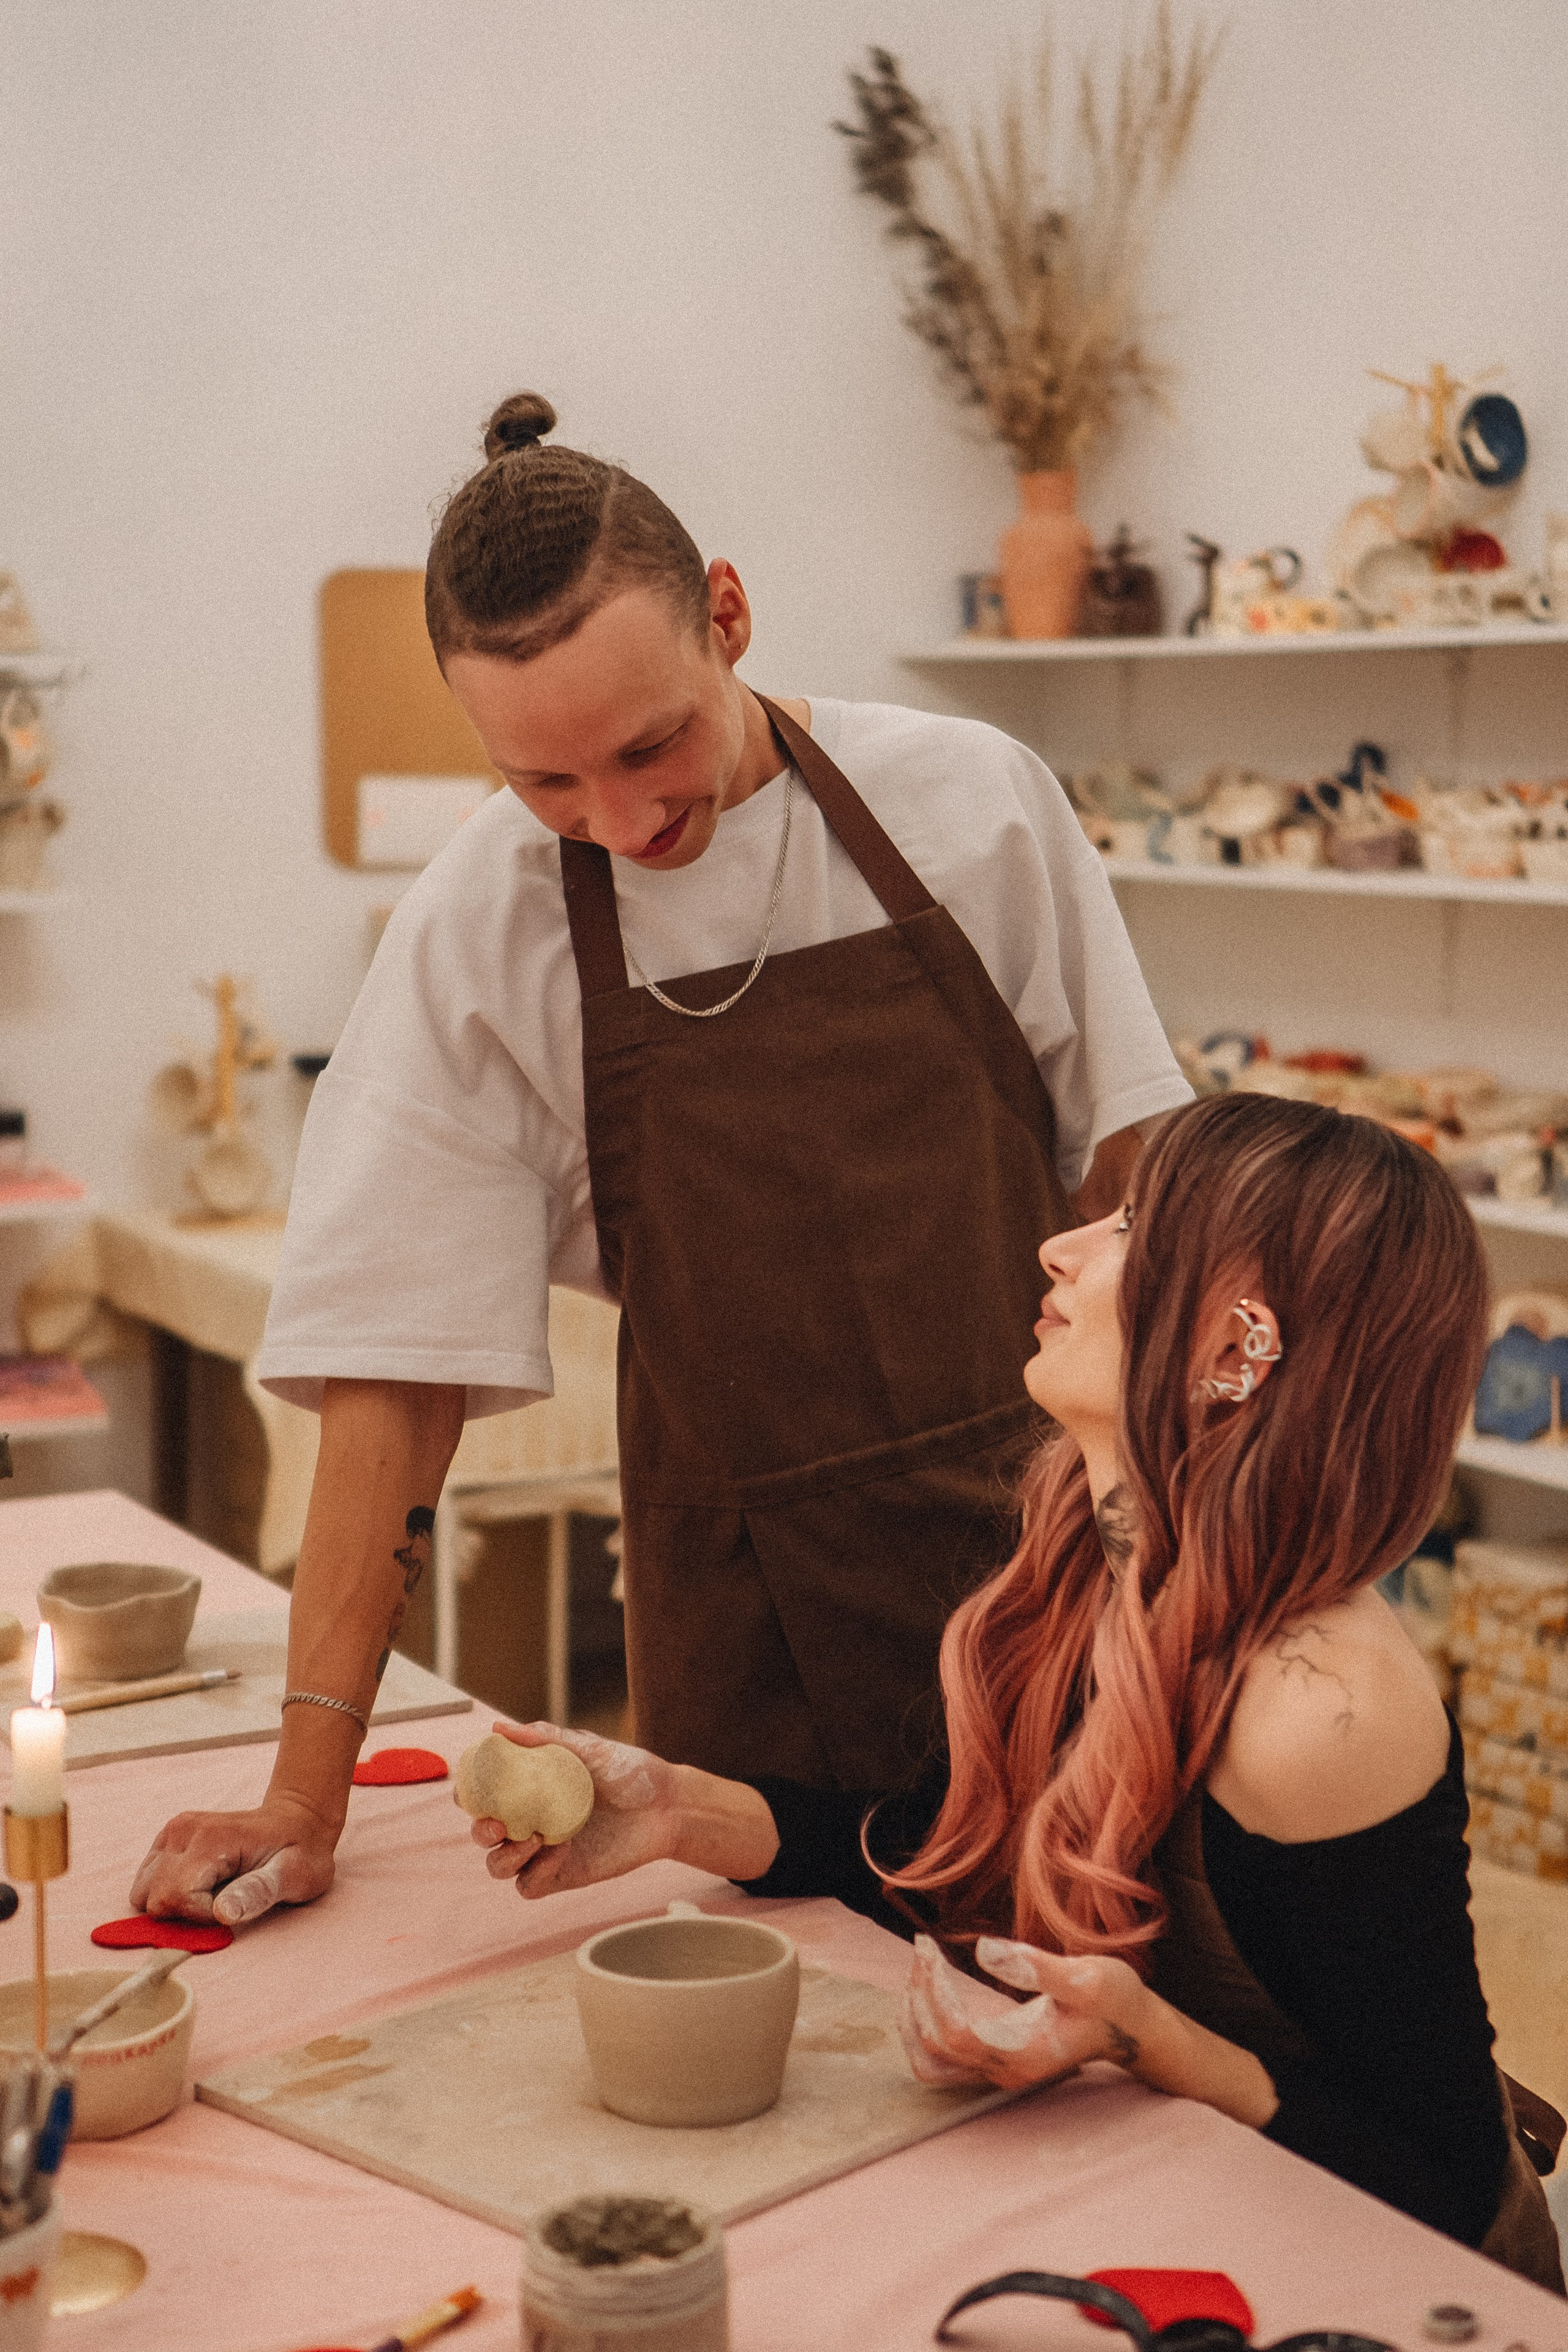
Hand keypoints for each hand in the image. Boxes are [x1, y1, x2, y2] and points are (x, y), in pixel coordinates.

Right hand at [129, 1798, 338, 1926]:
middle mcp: (182, 1831)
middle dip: (186, 1912)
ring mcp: (172, 1832)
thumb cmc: (299, 1854)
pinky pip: (147, 1881)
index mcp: (210, 1839)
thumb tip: (222, 1913)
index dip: (201, 1916)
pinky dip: (168, 1892)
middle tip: (225, 1899)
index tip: (234, 1907)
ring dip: (174, 1903)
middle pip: (154, 1897)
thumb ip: (258, 1892)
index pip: (175, 1898)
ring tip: (213, 1892)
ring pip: (144, 1891)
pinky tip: (201, 1885)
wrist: (297, 1822)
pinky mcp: (167, 1839)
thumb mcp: (294, 1875)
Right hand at [471, 1721, 686, 1899]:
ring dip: (506, 1856)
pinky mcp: (562, 1875)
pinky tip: (559, 1853)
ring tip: (536, 1838)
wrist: (667, 1805)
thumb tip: (498, 1728)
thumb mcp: (586, 1748)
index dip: (468, 1796)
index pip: (482, 1796)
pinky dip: (535, 1873)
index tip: (471, 1792)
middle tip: (500, 1824)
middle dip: (480, 1832)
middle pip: (482, 1835)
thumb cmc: (627, 1770)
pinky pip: (530, 1886)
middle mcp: (529, 1820)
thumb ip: (544, 1737)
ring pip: (499, 1866)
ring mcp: (543, 1851)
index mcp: (528, 1788)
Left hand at [899, 1933, 1149, 2093]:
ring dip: (913, 2018)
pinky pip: (941, 2058)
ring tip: (919, 1968)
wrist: (1130, 2025)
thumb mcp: (1087, 1977)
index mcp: (1024, 2054)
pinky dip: (923, 2026)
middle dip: (918, 1996)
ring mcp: (998, 2071)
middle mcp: (1005, 2071)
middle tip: (923, 1947)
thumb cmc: (1113, 1998)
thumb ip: (1038, 1968)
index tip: (929, 1947)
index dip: (932, 1992)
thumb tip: (984, 1950)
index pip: (954, 2034)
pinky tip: (928, 1988)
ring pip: (930, 2065)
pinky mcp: (995, 2060)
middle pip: (933, 2051)